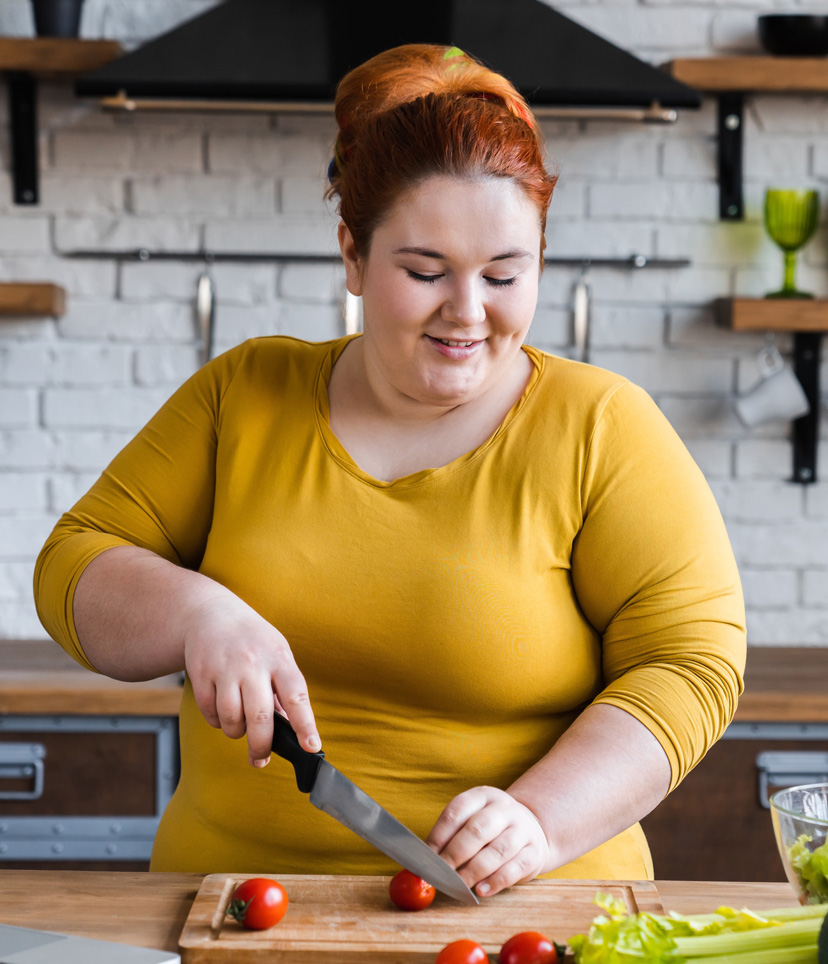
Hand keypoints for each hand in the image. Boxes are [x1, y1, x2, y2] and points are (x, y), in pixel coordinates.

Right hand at [181, 593, 319, 765]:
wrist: (210, 613)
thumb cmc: (251, 639)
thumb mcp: (276, 653)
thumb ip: (284, 689)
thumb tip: (291, 728)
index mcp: (279, 658)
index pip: (296, 695)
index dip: (305, 724)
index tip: (312, 747)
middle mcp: (253, 663)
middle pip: (260, 717)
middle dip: (261, 745)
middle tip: (261, 758)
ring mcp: (225, 668)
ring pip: (231, 720)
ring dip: (236, 732)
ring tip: (239, 723)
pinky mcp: (200, 674)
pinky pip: (210, 714)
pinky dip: (217, 721)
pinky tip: (221, 708)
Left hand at [426, 786, 548, 897]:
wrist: (531, 830)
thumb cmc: (491, 829)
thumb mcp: (473, 820)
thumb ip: (452, 836)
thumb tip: (426, 859)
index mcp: (483, 795)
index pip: (457, 811)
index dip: (439, 835)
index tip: (426, 857)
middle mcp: (504, 808)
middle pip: (477, 830)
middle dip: (455, 854)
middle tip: (441, 873)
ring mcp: (523, 829)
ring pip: (497, 851)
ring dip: (474, 871)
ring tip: (459, 885)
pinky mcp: (535, 852)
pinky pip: (514, 869)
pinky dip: (495, 882)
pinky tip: (481, 890)